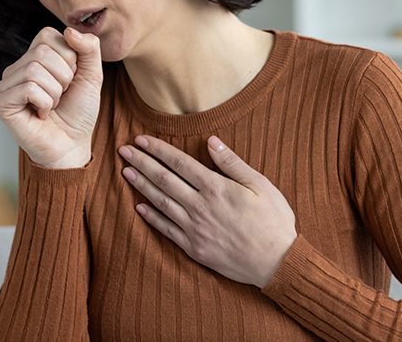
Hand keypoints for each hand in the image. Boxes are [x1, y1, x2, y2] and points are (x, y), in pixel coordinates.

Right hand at [0, 26, 102, 168]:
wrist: (72, 145)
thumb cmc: (78, 111)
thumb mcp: (92, 75)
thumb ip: (90, 48)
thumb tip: (69, 30)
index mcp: (34, 57)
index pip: (48, 35)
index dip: (69, 58)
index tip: (69, 80)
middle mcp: (16, 68)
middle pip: (42, 52)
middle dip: (63, 77)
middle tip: (61, 96)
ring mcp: (5, 85)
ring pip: (35, 70)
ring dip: (55, 92)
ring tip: (51, 106)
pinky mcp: (1, 103)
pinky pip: (29, 88)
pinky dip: (45, 103)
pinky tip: (41, 114)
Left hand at [118, 135, 297, 288]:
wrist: (277, 262)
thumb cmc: (273, 220)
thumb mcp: (260, 184)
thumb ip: (232, 163)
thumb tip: (211, 141)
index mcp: (216, 188)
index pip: (179, 163)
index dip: (158, 150)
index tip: (141, 139)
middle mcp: (200, 207)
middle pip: (164, 180)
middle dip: (142, 163)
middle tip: (124, 150)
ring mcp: (195, 229)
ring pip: (161, 202)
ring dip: (141, 185)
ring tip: (126, 172)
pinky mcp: (194, 248)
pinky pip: (167, 230)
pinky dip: (152, 217)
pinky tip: (140, 206)